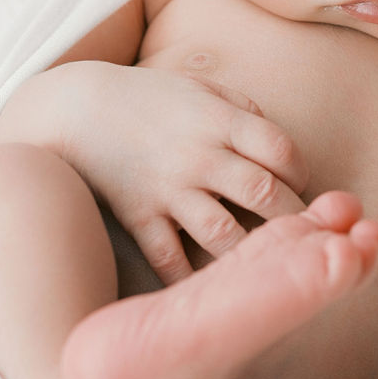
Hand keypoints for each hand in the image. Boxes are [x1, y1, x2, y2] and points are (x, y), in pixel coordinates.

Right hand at [55, 62, 309, 283]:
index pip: (282, 151)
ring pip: (223, 233)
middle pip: (264, 194)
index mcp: (219, 121)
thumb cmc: (148, 97)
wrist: (75, 109)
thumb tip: (282, 149)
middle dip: (292, 217)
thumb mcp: (200, 88)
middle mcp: (198, 156)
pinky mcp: (139, 216)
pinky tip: (210, 289)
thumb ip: (244, 111)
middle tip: (300, 233)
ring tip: (265, 261)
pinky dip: (189, 278)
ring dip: (251, 252)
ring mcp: (167, 189)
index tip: (298, 185)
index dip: (301, 173)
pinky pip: (168, 257)